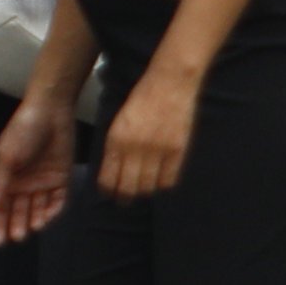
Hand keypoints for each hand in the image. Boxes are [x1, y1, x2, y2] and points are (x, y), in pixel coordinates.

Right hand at [0, 95, 74, 244]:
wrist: (51, 112)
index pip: (0, 206)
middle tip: (16, 238)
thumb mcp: (7, 157)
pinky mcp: (61, 179)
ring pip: (37, 209)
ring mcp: (43, 181)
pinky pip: (57, 200)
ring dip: (33, 220)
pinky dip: (52, 211)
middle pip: (18, 210)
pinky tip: (46, 219)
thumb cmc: (23, 131)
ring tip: (31, 230)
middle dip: (16, 225)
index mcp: (6, 177)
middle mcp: (24, 182)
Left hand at [95, 60, 201, 201]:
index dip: (108, 191)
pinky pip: (168, 180)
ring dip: (143, 192)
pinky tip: (159, 180)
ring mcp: (158, 151)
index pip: (109, 178)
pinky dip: (162, 184)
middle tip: (124, 201)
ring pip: (148, 187)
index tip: (109, 194)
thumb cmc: (141, 97)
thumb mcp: (119, 120)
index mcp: (116, 139)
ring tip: (142, 191)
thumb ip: (116, 145)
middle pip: (128, 188)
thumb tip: (113, 170)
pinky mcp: (178, 151)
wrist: (170, 83)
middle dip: (124, 197)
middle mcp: (135, 149)